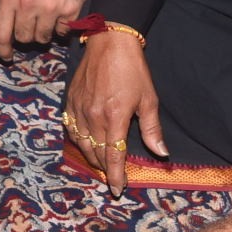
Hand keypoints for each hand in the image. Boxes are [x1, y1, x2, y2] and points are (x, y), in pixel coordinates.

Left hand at [0, 0, 97, 60]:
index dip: (2, 50)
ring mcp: (51, 7)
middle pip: (24, 39)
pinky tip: (62, 9)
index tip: (5, 56)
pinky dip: (62, 25)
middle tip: (33, 20)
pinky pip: (63, 31)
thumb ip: (6, 12)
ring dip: (45, 31)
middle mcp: (28, 3)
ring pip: (44, 38)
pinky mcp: (72, 8)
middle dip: (27, 34)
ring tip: (48, 12)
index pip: (1, 34)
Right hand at [62, 30, 165, 193]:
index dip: (116, 176)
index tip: (119, 190)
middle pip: (95, 152)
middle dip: (104, 169)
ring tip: (100, 164)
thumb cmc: (132, 69)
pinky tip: (84, 142)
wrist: (109, 41)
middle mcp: (93, 116)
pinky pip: (70, 127)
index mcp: (114, 117)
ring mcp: (79, 108)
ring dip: (90, 157)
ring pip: (80, 142)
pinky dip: (77, 140)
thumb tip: (160, 153)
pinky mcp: (70, 99)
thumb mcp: (149, 99)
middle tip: (113, 178)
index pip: (113, 156)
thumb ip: (152, 128)